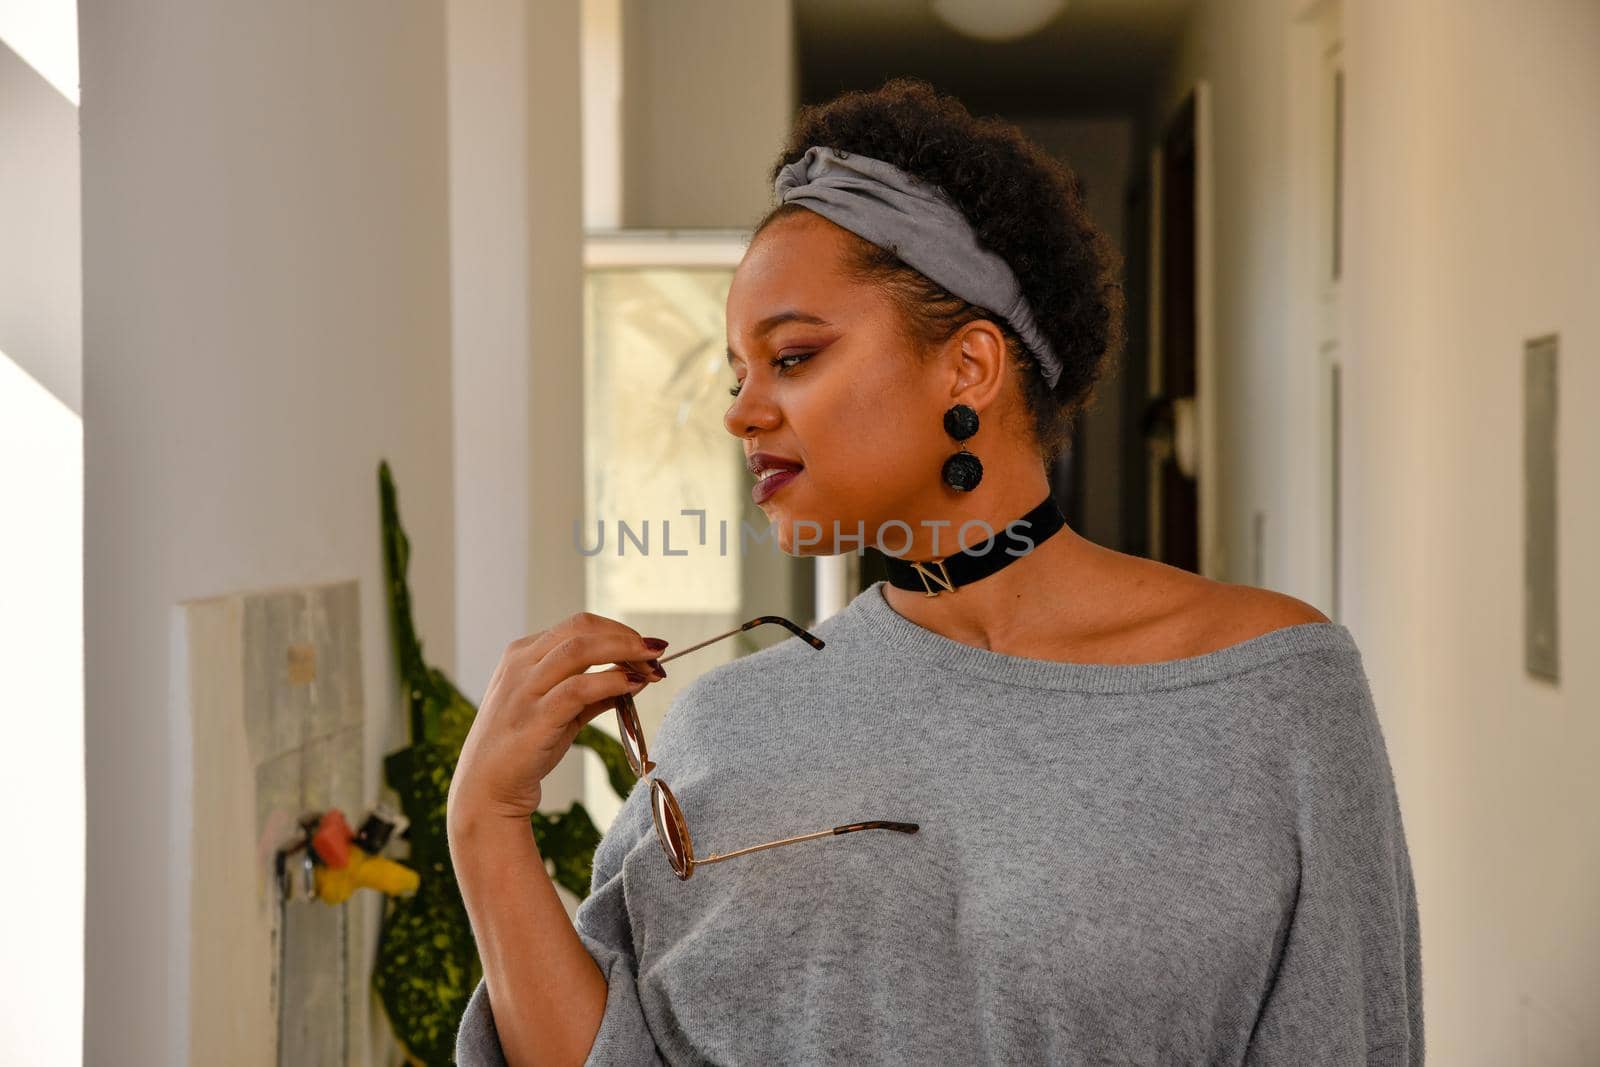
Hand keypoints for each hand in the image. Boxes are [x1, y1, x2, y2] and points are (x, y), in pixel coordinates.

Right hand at [448, 612, 665, 825]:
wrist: (487, 788)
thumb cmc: (524, 748)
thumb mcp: (560, 711)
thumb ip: (594, 692)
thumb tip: (637, 676)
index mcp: (523, 654)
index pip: (578, 626)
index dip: (618, 631)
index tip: (646, 647)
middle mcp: (520, 664)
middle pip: (582, 629)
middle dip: (625, 637)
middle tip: (657, 652)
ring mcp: (524, 689)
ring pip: (580, 649)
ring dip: (624, 652)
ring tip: (652, 666)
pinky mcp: (534, 717)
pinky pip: (578, 688)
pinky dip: (611, 681)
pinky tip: (633, 685)